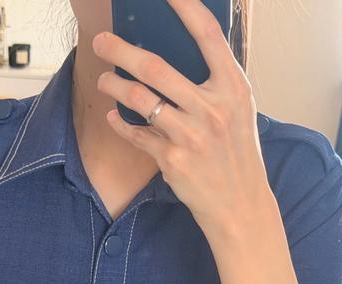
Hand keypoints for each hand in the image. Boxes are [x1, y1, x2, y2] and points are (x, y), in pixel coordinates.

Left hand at [93, 0, 270, 232]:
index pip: (207, 34)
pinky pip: (137, 134)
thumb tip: (181, 49)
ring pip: (140, 99)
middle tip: (101, 42)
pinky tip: (113, 116)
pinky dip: (121, 124)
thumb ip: (216, 80)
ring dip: (114, 85)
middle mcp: (213, 108)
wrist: (240, 205)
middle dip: (121, 50)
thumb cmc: (236, 152)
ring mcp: (191, 135)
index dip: (185, 5)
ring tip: (104, 80)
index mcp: (233, 88)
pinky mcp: (173, 160)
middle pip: (156, 67)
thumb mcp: (239, 110)